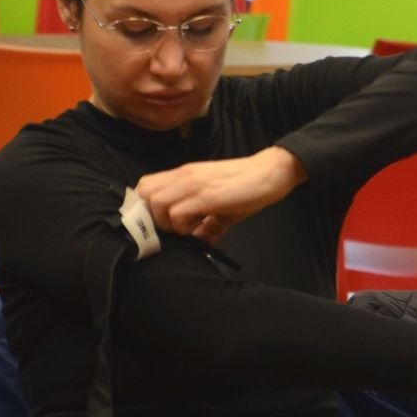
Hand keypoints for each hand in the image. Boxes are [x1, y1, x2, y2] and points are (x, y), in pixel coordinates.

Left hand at [134, 147, 306, 244]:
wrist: (271, 173)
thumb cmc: (248, 188)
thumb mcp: (222, 206)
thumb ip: (207, 223)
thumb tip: (201, 242)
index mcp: (185, 175)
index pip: (145, 185)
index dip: (146, 207)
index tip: (162, 224)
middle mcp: (184, 176)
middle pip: (144, 194)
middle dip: (153, 217)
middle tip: (174, 228)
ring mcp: (193, 184)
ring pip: (156, 203)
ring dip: (167, 222)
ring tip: (188, 228)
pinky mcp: (205, 195)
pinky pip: (177, 214)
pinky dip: (183, 227)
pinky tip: (200, 228)